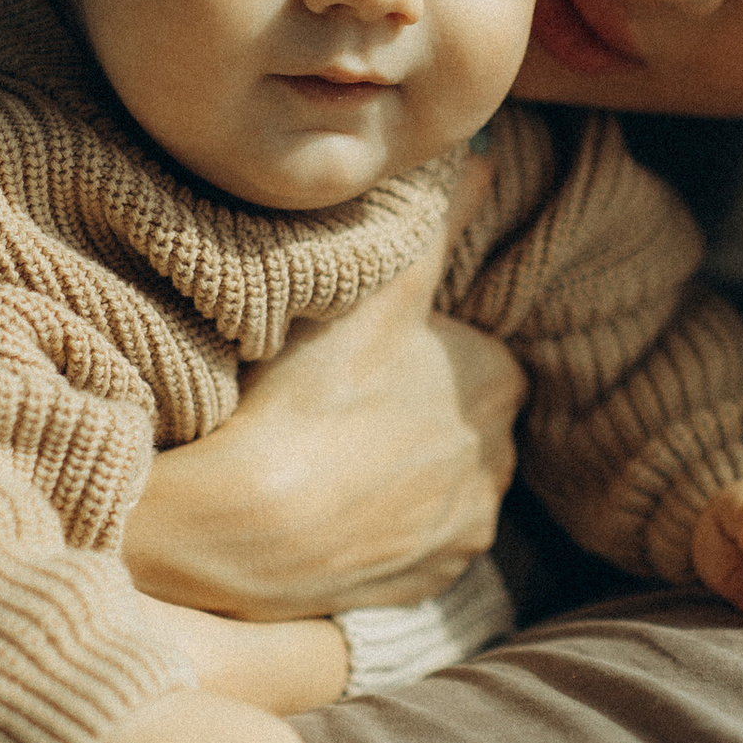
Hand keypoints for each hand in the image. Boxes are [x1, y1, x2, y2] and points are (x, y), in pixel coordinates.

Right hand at [124, 186, 522, 617]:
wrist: (244, 530)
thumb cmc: (307, 399)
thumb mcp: (375, 291)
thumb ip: (436, 225)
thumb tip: (483, 157)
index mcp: (499, 383)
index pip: (476, 354)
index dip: (420, 349)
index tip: (365, 352)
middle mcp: (498, 463)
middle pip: (460, 421)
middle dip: (417, 411)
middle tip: (340, 400)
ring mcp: (462, 531)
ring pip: (437, 484)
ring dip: (400, 472)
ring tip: (329, 453)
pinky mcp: (425, 586)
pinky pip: (412, 545)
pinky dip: (379, 528)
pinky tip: (329, 505)